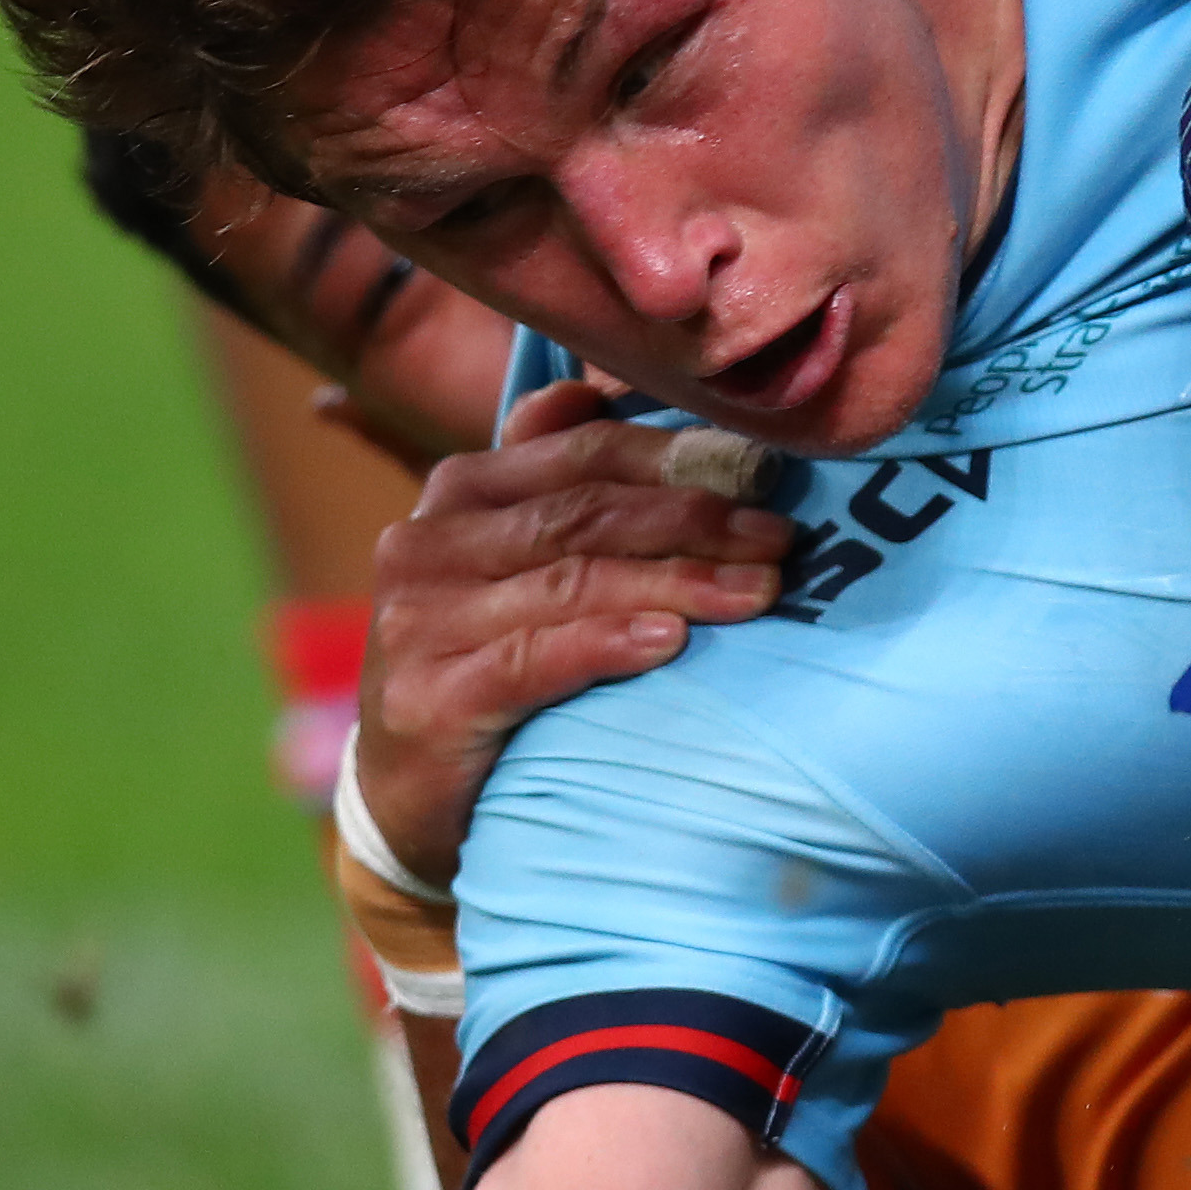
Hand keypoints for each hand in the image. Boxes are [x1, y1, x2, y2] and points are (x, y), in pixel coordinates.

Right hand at [353, 378, 792, 885]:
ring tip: (758, 593)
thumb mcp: (512, 563)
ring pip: (572, 582)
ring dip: (677, 584)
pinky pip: (533, 659)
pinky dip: (607, 644)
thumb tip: (592, 390)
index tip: (769, 474)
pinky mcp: (428, 699)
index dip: (681, 460)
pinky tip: (670, 642)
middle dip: (696, 522)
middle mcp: (427, 544)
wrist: (408, 799)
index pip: (585, 454)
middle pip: (587, 515)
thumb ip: (549, 480)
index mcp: (459, 492)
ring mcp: (419, 621)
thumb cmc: (484, 666)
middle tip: (782, 541)